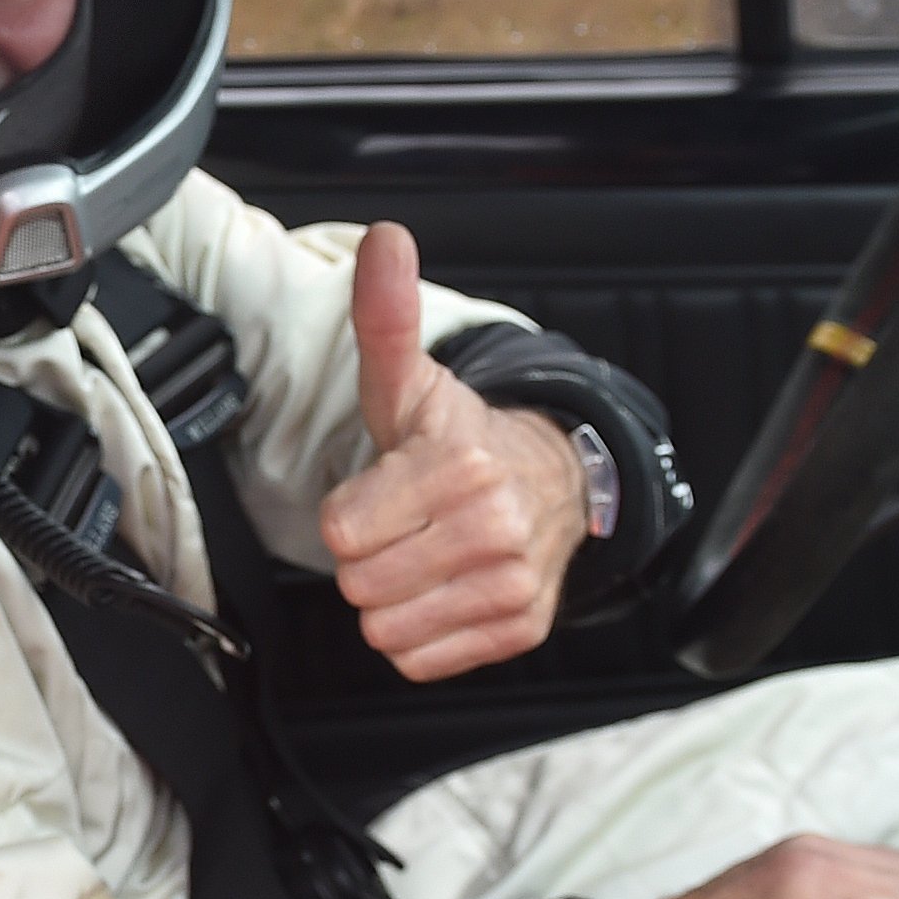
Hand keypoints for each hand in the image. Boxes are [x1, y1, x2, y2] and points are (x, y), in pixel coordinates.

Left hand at [322, 222, 591, 681]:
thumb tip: (384, 239)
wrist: (556, 483)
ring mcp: (510, 582)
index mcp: (459, 465)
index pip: (341, 532)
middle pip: (359, 583)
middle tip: (405, 524)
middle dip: (369, 556)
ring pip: (386, 627)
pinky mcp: (519, 628)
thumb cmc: (462, 438)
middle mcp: (492, 527)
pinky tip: (445, 589)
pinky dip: (422, 634)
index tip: (383, 491)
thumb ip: (384, 317)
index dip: (350, 513)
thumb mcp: (412, 380)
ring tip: (425, 555)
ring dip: (392, 598)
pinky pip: (421, 660)